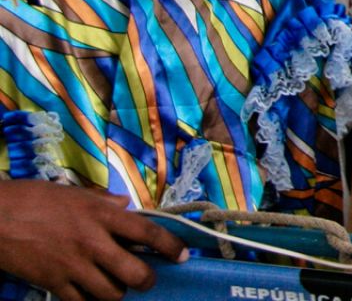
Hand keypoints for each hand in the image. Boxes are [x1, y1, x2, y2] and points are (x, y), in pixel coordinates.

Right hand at [0, 185, 186, 300]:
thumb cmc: (35, 199)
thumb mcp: (76, 194)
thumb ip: (104, 202)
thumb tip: (125, 205)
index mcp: (102, 215)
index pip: (149, 233)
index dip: (171, 247)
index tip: (183, 255)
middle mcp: (93, 242)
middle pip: (135, 272)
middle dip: (147, 280)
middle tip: (147, 278)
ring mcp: (73, 266)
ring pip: (111, 293)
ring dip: (118, 292)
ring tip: (116, 286)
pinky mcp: (53, 284)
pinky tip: (89, 294)